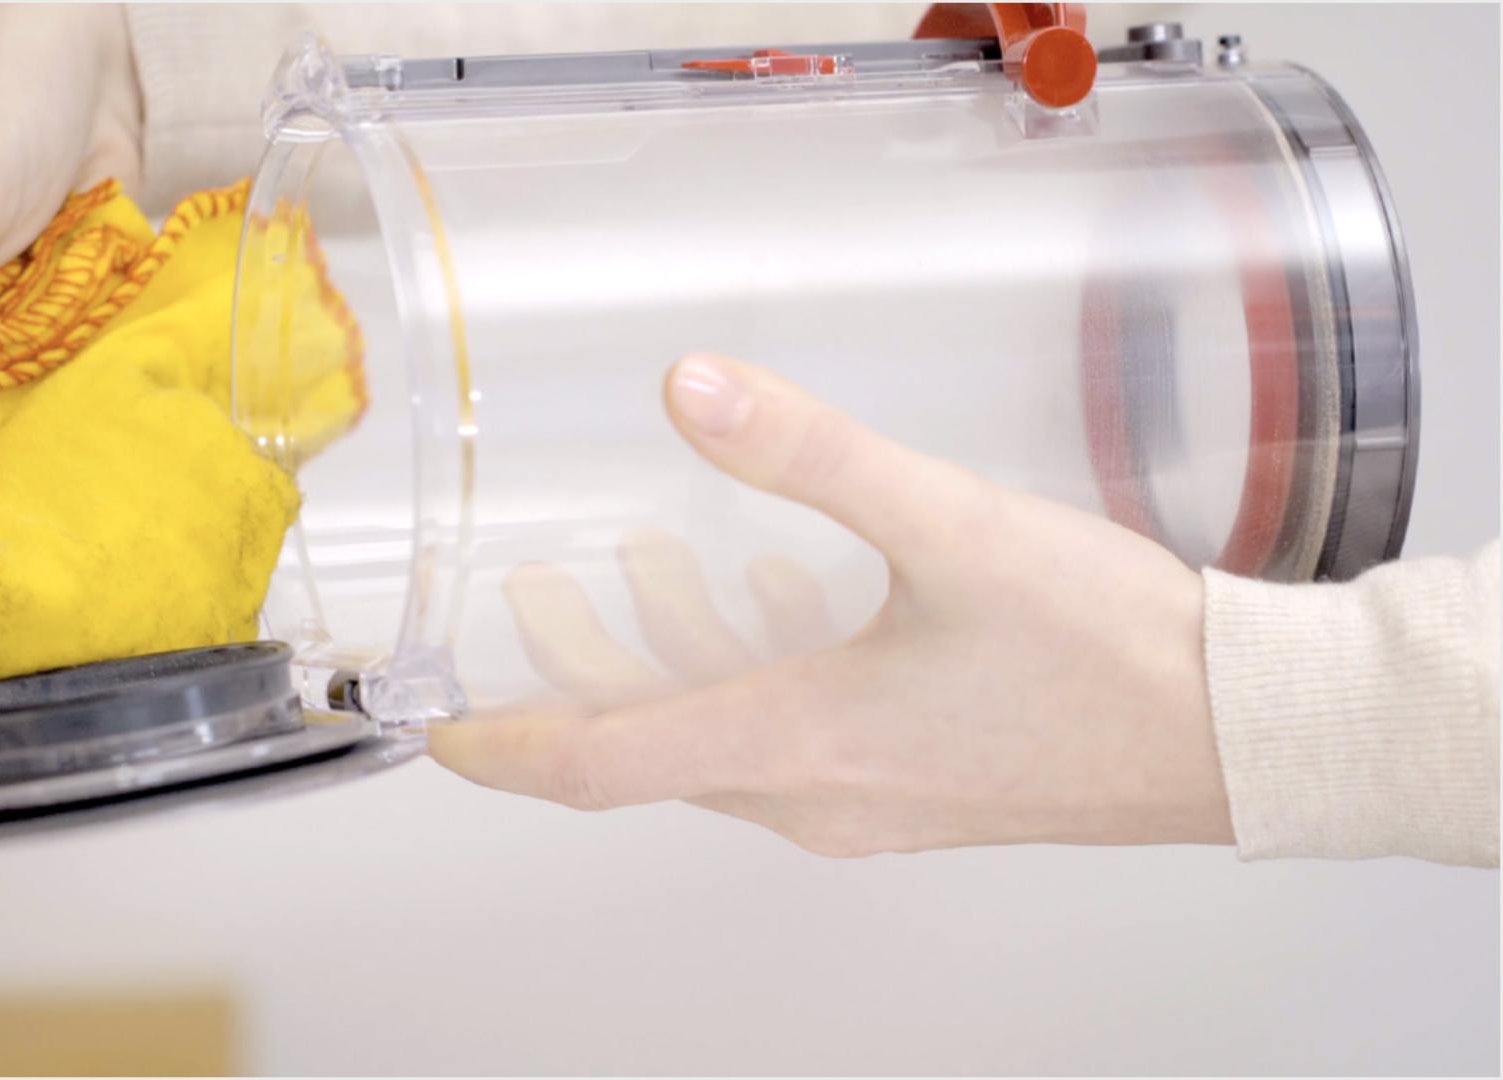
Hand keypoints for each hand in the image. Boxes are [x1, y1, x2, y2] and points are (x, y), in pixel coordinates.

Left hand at [429, 353, 1234, 855]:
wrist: (1236, 735)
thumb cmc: (1104, 651)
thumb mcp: (945, 526)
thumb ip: (808, 454)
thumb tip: (689, 388)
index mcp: (794, 746)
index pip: (598, 764)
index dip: (504, 745)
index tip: (439, 726)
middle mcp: (813, 796)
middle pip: (647, 747)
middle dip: (574, 673)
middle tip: (529, 596)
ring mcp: (867, 804)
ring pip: (721, 741)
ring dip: (667, 661)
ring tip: (639, 564)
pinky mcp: (916, 789)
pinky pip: (794, 741)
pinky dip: (753, 670)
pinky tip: (776, 590)